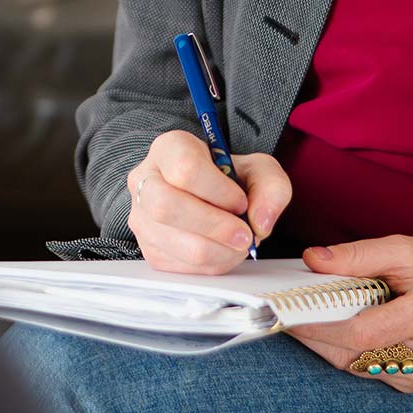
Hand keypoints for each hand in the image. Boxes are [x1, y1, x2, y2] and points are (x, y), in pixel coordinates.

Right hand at [126, 132, 292, 274]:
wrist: (213, 196)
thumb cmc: (231, 179)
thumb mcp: (260, 170)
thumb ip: (271, 188)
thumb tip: (260, 223)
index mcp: (170, 148)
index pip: (185, 168)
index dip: (218, 191)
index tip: (241, 202)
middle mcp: (145, 180)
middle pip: (166, 206)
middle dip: (214, 226)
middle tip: (245, 235)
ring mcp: (141, 216)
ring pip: (172, 241)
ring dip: (216, 250)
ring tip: (239, 244)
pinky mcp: (148, 248)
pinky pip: (177, 264)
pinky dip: (210, 264)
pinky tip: (224, 251)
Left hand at [286, 235, 412, 390]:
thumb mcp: (404, 249)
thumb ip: (357, 255)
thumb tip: (312, 260)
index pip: (361, 332)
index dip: (321, 326)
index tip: (291, 313)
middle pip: (353, 355)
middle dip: (315, 335)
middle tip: (286, 315)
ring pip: (357, 367)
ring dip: (328, 344)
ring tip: (309, 318)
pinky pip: (370, 371)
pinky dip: (349, 352)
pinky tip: (340, 331)